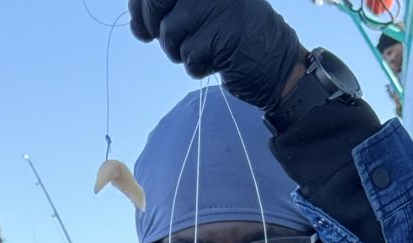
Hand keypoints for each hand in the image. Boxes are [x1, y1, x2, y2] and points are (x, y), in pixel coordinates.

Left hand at [128, 0, 303, 109]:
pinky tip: (217, 62)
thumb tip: (135, 22)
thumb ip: (169, 8)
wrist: (277, 64)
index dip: (139, 5)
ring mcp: (219, 5)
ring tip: (204, 50)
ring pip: (168, 32)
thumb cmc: (233, 37)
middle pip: (155, 0)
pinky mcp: (223, 34)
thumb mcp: (200, 12)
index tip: (141, 26)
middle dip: (153, 26)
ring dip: (178, 51)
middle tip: (174, 41)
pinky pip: (187, 55)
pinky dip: (197, 66)